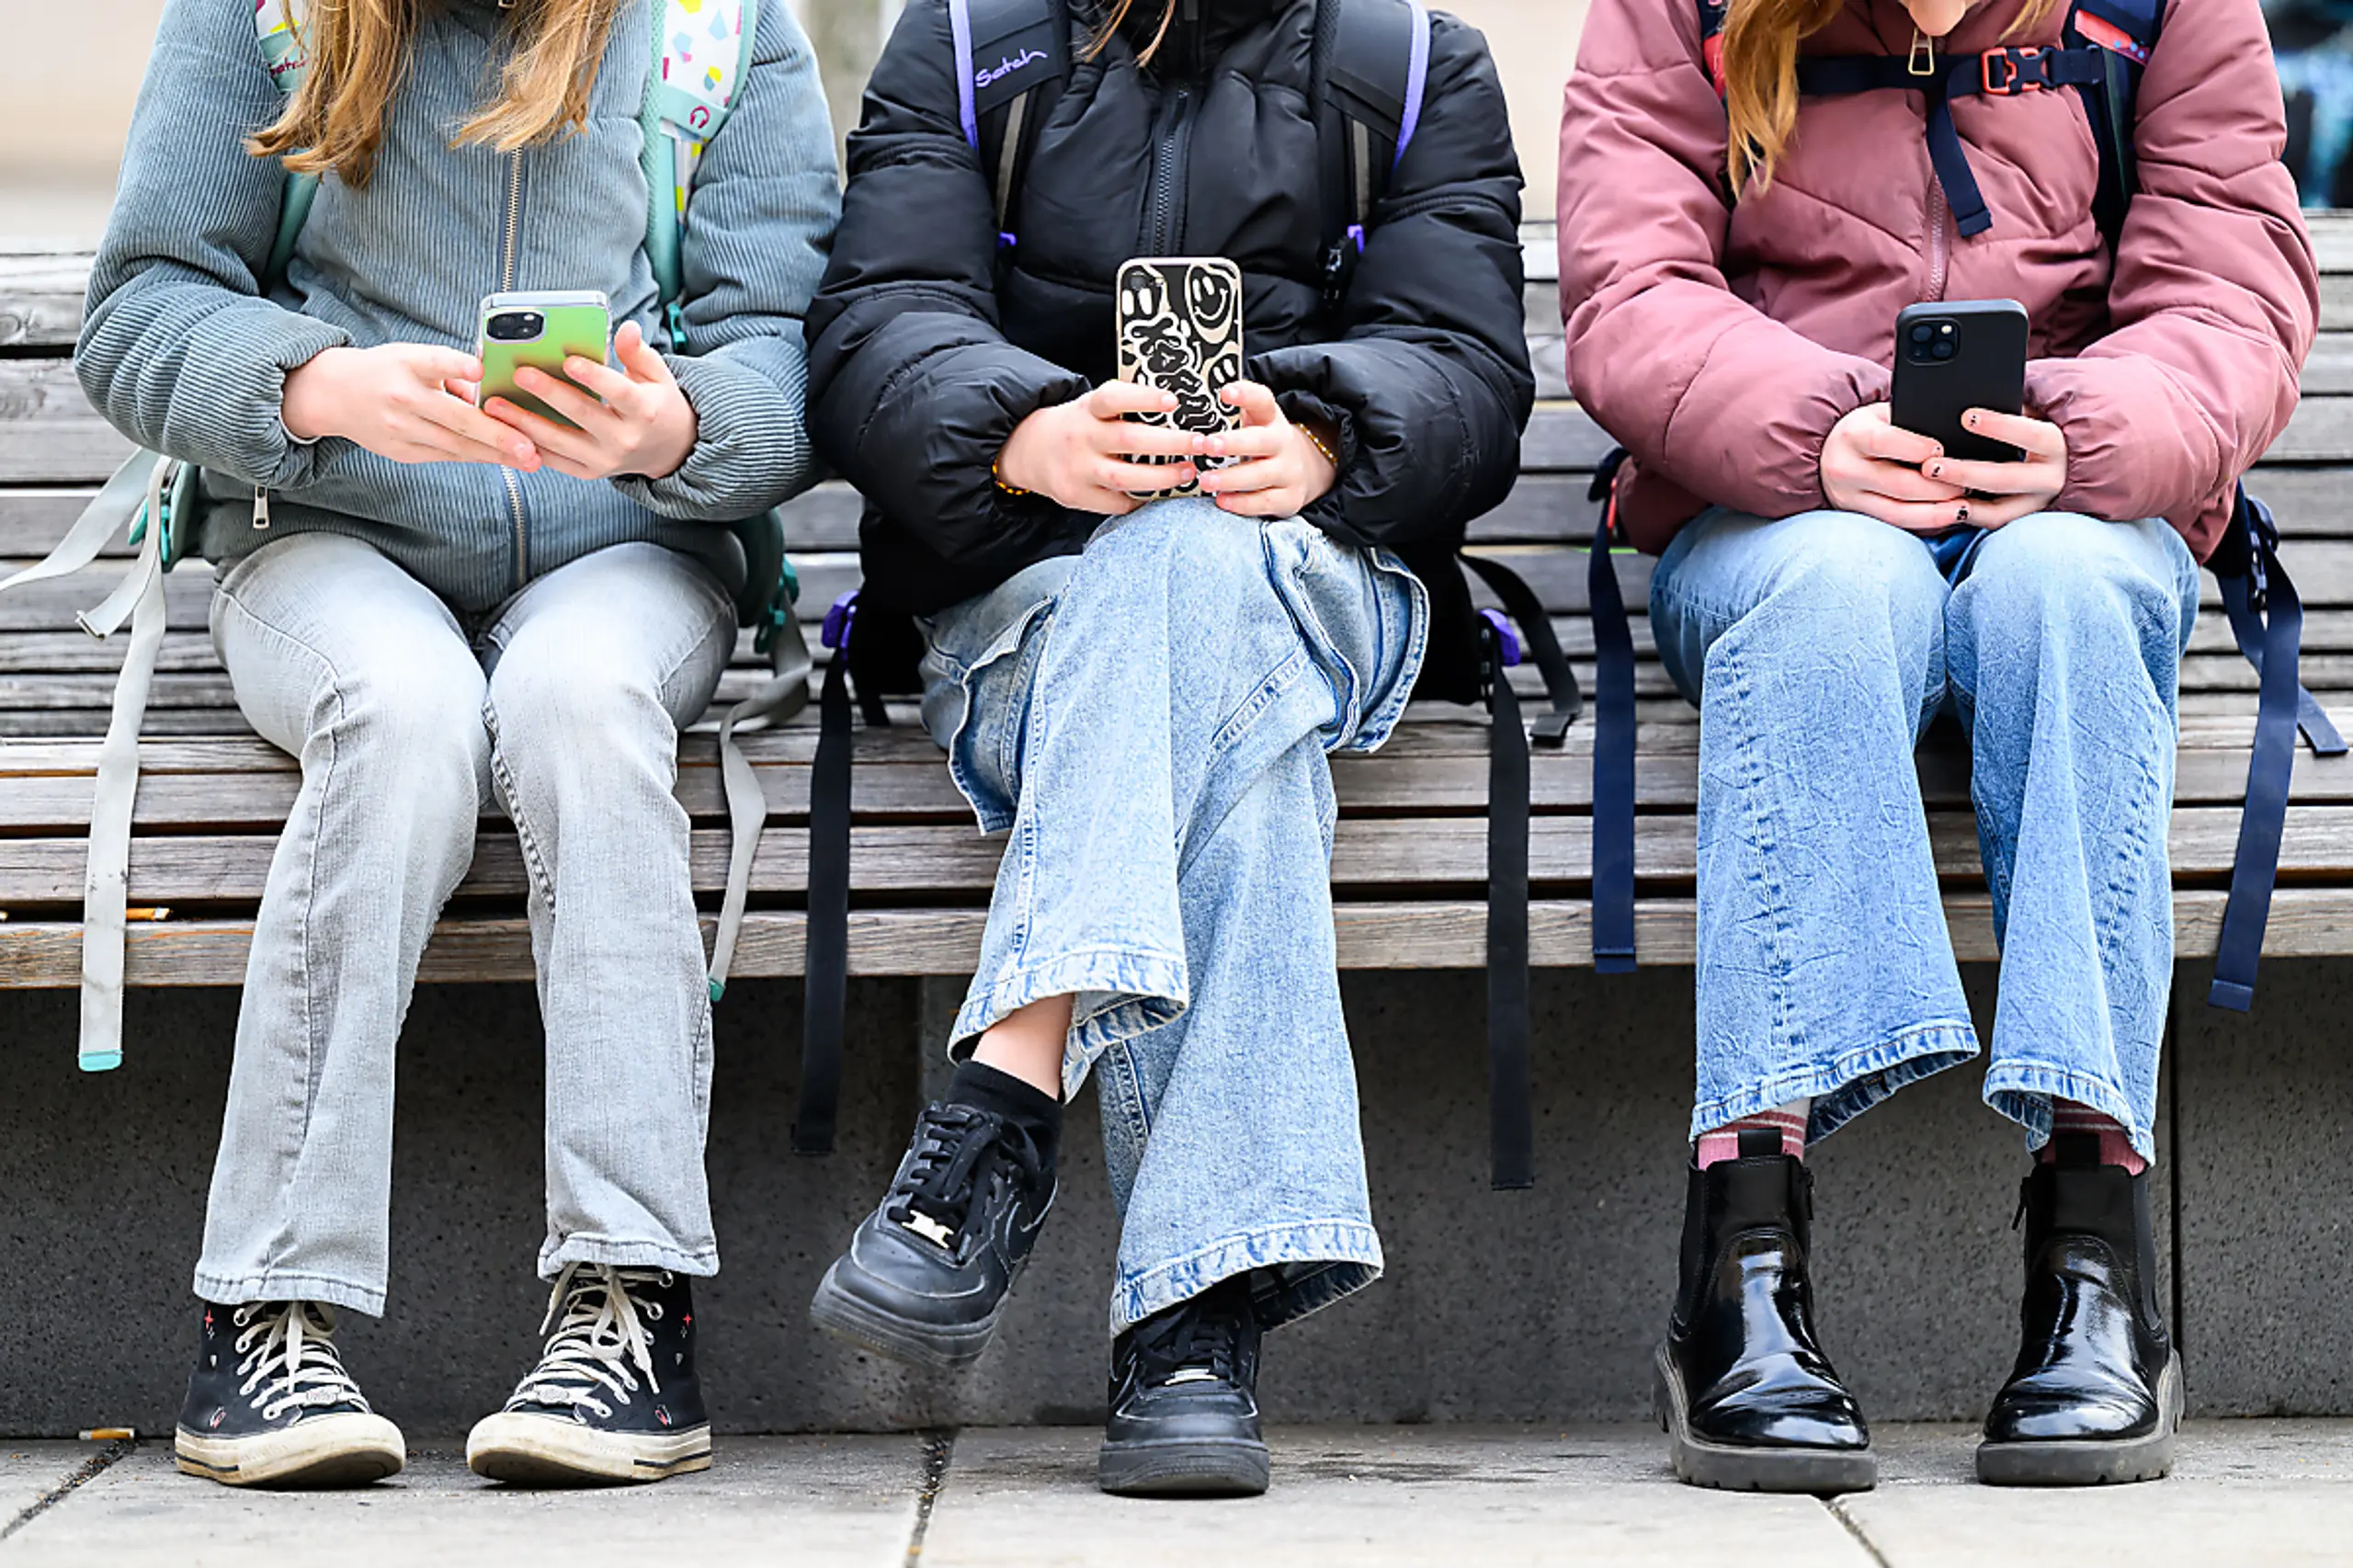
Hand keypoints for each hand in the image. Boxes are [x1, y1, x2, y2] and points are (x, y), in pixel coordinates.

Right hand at [282, 343, 538, 468]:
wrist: (335, 395)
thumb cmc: (388, 371)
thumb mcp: (414, 359)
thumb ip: (452, 371)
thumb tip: (492, 388)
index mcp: (406, 364)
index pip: (433, 362)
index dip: (456, 365)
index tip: (479, 367)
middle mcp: (401, 398)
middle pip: (454, 418)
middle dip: (496, 435)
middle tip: (529, 447)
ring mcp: (400, 429)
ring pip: (455, 445)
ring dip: (495, 454)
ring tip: (529, 459)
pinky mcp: (401, 451)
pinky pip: (446, 455)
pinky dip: (476, 456)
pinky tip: (503, 459)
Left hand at [481, 321, 697, 481]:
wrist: (667, 451)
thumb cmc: (655, 404)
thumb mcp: (657, 376)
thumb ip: (638, 353)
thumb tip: (627, 328)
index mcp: (644, 411)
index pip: (618, 392)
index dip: (593, 377)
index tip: (568, 359)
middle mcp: (624, 439)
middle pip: (582, 415)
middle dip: (549, 394)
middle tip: (520, 374)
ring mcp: (604, 460)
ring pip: (560, 441)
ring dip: (524, 423)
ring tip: (495, 405)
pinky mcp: (588, 473)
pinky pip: (553, 460)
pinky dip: (527, 445)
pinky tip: (504, 428)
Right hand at [995, 382, 1201, 513]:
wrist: (1028, 450)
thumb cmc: (1077, 425)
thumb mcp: (1093, 406)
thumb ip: (1125, 405)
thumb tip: (1177, 407)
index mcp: (1087, 409)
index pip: (1114, 397)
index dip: (1144, 398)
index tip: (1173, 401)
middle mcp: (1081, 437)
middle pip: (1130, 440)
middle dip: (1172, 443)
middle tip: (1201, 443)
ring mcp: (1077, 469)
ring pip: (1125, 477)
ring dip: (1164, 477)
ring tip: (1189, 471)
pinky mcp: (1076, 495)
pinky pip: (1117, 502)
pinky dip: (1141, 498)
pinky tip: (1159, 492)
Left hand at [1194, 380, 1339, 516]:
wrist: (1304, 470)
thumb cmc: (1263, 444)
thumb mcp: (1255, 422)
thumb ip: (1234, 411)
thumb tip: (1203, 397)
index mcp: (1272, 419)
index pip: (1262, 401)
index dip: (1245, 394)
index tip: (1225, 392)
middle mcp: (1283, 443)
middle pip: (1261, 441)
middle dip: (1233, 443)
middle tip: (1207, 445)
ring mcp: (1289, 472)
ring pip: (1261, 475)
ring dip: (1231, 478)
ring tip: (1205, 480)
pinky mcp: (1289, 498)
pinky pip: (1265, 502)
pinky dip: (1242, 504)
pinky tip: (1222, 500)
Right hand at [1820, 402, 1965, 531]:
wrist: (1829, 453)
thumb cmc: (1870, 428)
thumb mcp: (1883, 415)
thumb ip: (1910, 423)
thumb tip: (1955, 435)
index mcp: (1851, 435)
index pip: (1883, 441)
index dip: (1916, 448)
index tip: (1943, 450)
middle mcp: (1844, 469)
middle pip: (1898, 483)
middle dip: (1938, 486)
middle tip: (1969, 483)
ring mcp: (1847, 497)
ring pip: (1898, 512)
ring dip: (1935, 512)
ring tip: (1964, 507)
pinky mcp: (1856, 516)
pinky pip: (1895, 524)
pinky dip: (1924, 523)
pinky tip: (1947, 517)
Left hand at [1920, 408, 2068, 526]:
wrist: (2060, 463)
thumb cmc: (2035, 429)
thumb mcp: (2031, 414)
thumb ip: (2010, 411)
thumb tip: (1969, 407)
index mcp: (2055, 446)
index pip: (2030, 434)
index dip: (1999, 426)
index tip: (1966, 417)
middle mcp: (2051, 479)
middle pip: (2005, 479)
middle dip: (1966, 473)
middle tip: (1931, 466)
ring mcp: (2035, 504)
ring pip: (1996, 510)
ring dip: (1959, 502)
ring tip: (1930, 494)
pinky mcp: (2020, 519)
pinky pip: (1989, 522)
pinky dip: (1963, 516)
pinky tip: (1937, 508)